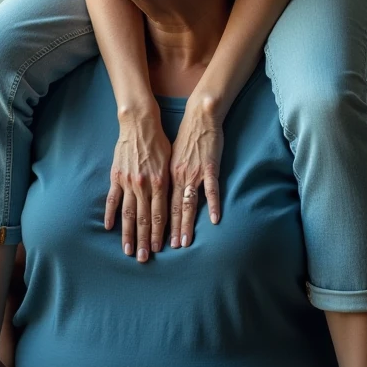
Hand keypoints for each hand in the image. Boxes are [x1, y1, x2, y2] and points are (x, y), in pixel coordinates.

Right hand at [105, 104, 170, 261]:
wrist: (140, 124)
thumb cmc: (159, 142)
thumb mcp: (170, 163)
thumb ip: (169, 184)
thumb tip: (172, 204)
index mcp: (160, 182)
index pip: (160, 215)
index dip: (160, 234)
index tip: (160, 250)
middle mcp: (144, 185)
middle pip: (144, 219)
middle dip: (145, 241)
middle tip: (144, 259)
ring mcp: (128, 181)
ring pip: (128, 214)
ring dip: (128, 234)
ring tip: (128, 250)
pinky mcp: (116, 175)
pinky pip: (113, 198)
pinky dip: (111, 214)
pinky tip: (109, 228)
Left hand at [169, 98, 222, 247]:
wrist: (199, 116)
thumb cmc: (184, 136)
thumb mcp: (168, 156)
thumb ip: (166, 176)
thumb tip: (159, 194)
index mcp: (165, 174)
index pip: (158, 204)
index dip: (155, 224)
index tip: (151, 241)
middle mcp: (177, 176)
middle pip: (172, 208)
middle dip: (168, 231)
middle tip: (166, 250)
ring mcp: (193, 172)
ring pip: (188, 203)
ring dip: (186, 224)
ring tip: (185, 242)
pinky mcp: (209, 167)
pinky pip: (211, 189)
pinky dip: (213, 205)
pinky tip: (215, 219)